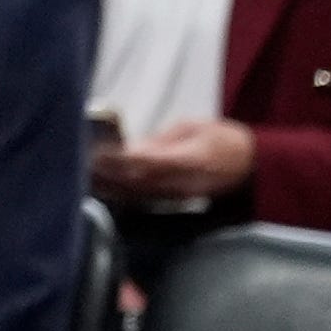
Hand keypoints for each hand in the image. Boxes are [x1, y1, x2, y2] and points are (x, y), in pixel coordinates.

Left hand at [92, 117, 254, 200]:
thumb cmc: (223, 140)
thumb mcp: (193, 128)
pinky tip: (101, 186)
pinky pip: (141, 198)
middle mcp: (180, 182)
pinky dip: (119, 192)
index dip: (121, 160)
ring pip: (135, 194)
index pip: (148, 162)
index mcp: (189, 159)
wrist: (251, 167)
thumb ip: (161, 141)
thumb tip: (130, 149)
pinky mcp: (172, 202)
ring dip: (108, 186)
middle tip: (79, 164)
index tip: (98, 153)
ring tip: (83, 175)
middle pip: (135, 182)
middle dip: (107, 174)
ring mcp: (176, 195)